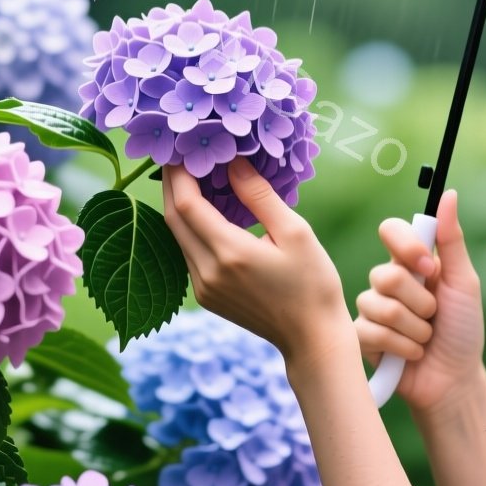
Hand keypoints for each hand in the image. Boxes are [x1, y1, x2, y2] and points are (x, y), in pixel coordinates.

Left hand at [160, 157, 350, 360]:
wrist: (312, 338)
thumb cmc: (313, 283)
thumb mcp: (295, 232)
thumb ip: (259, 195)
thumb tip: (232, 161)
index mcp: (229, 253)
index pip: (186, 204)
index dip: (178, 173)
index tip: (181, 147)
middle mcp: (208, 272)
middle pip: (173, 218)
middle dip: (171, 183)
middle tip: (179, 153)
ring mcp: (203, 288)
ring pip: (176, 236)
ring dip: (179, 204)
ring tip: (191, 174)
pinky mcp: (206, 297)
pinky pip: (187, 252)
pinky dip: (189, 226)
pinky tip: (204, 209)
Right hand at [355, 189, 484, 415]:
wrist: (454, 380)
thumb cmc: (463, 330)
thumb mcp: (464, 283)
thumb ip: (453, 240)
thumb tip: (449, 194)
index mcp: (410, 263)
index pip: (391, 231)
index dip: (406, 246)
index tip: (428, 267)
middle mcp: (387, 282)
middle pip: (386, 274)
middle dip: (420, 303)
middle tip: (434, 316)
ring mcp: (371, 309)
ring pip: (380, 306)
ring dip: (414, 329)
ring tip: (425, 339)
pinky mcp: (361, 338)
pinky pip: (371, 332)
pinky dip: (402, 347)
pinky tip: (411, 355)